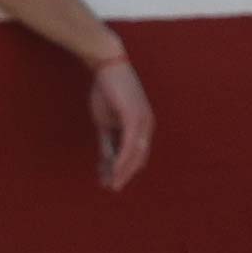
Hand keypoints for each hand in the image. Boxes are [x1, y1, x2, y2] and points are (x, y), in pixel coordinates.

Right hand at [86, 53, 152, 189]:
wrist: (105, 64)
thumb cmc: (105, 89)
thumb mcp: (105, 121)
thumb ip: (108, 141)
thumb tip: (107, 159)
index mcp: (142, 126)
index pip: (136, 154)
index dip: (124, 169)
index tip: (110, 180)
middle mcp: (146, 125)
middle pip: (138, 158)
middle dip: (124, 175)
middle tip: (113, 188)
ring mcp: (142, 121)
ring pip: (134, 154)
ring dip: (123, 172)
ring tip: (112, 185)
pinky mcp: (134, 117)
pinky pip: (129, 145)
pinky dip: (122, 160)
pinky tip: (115, 171)